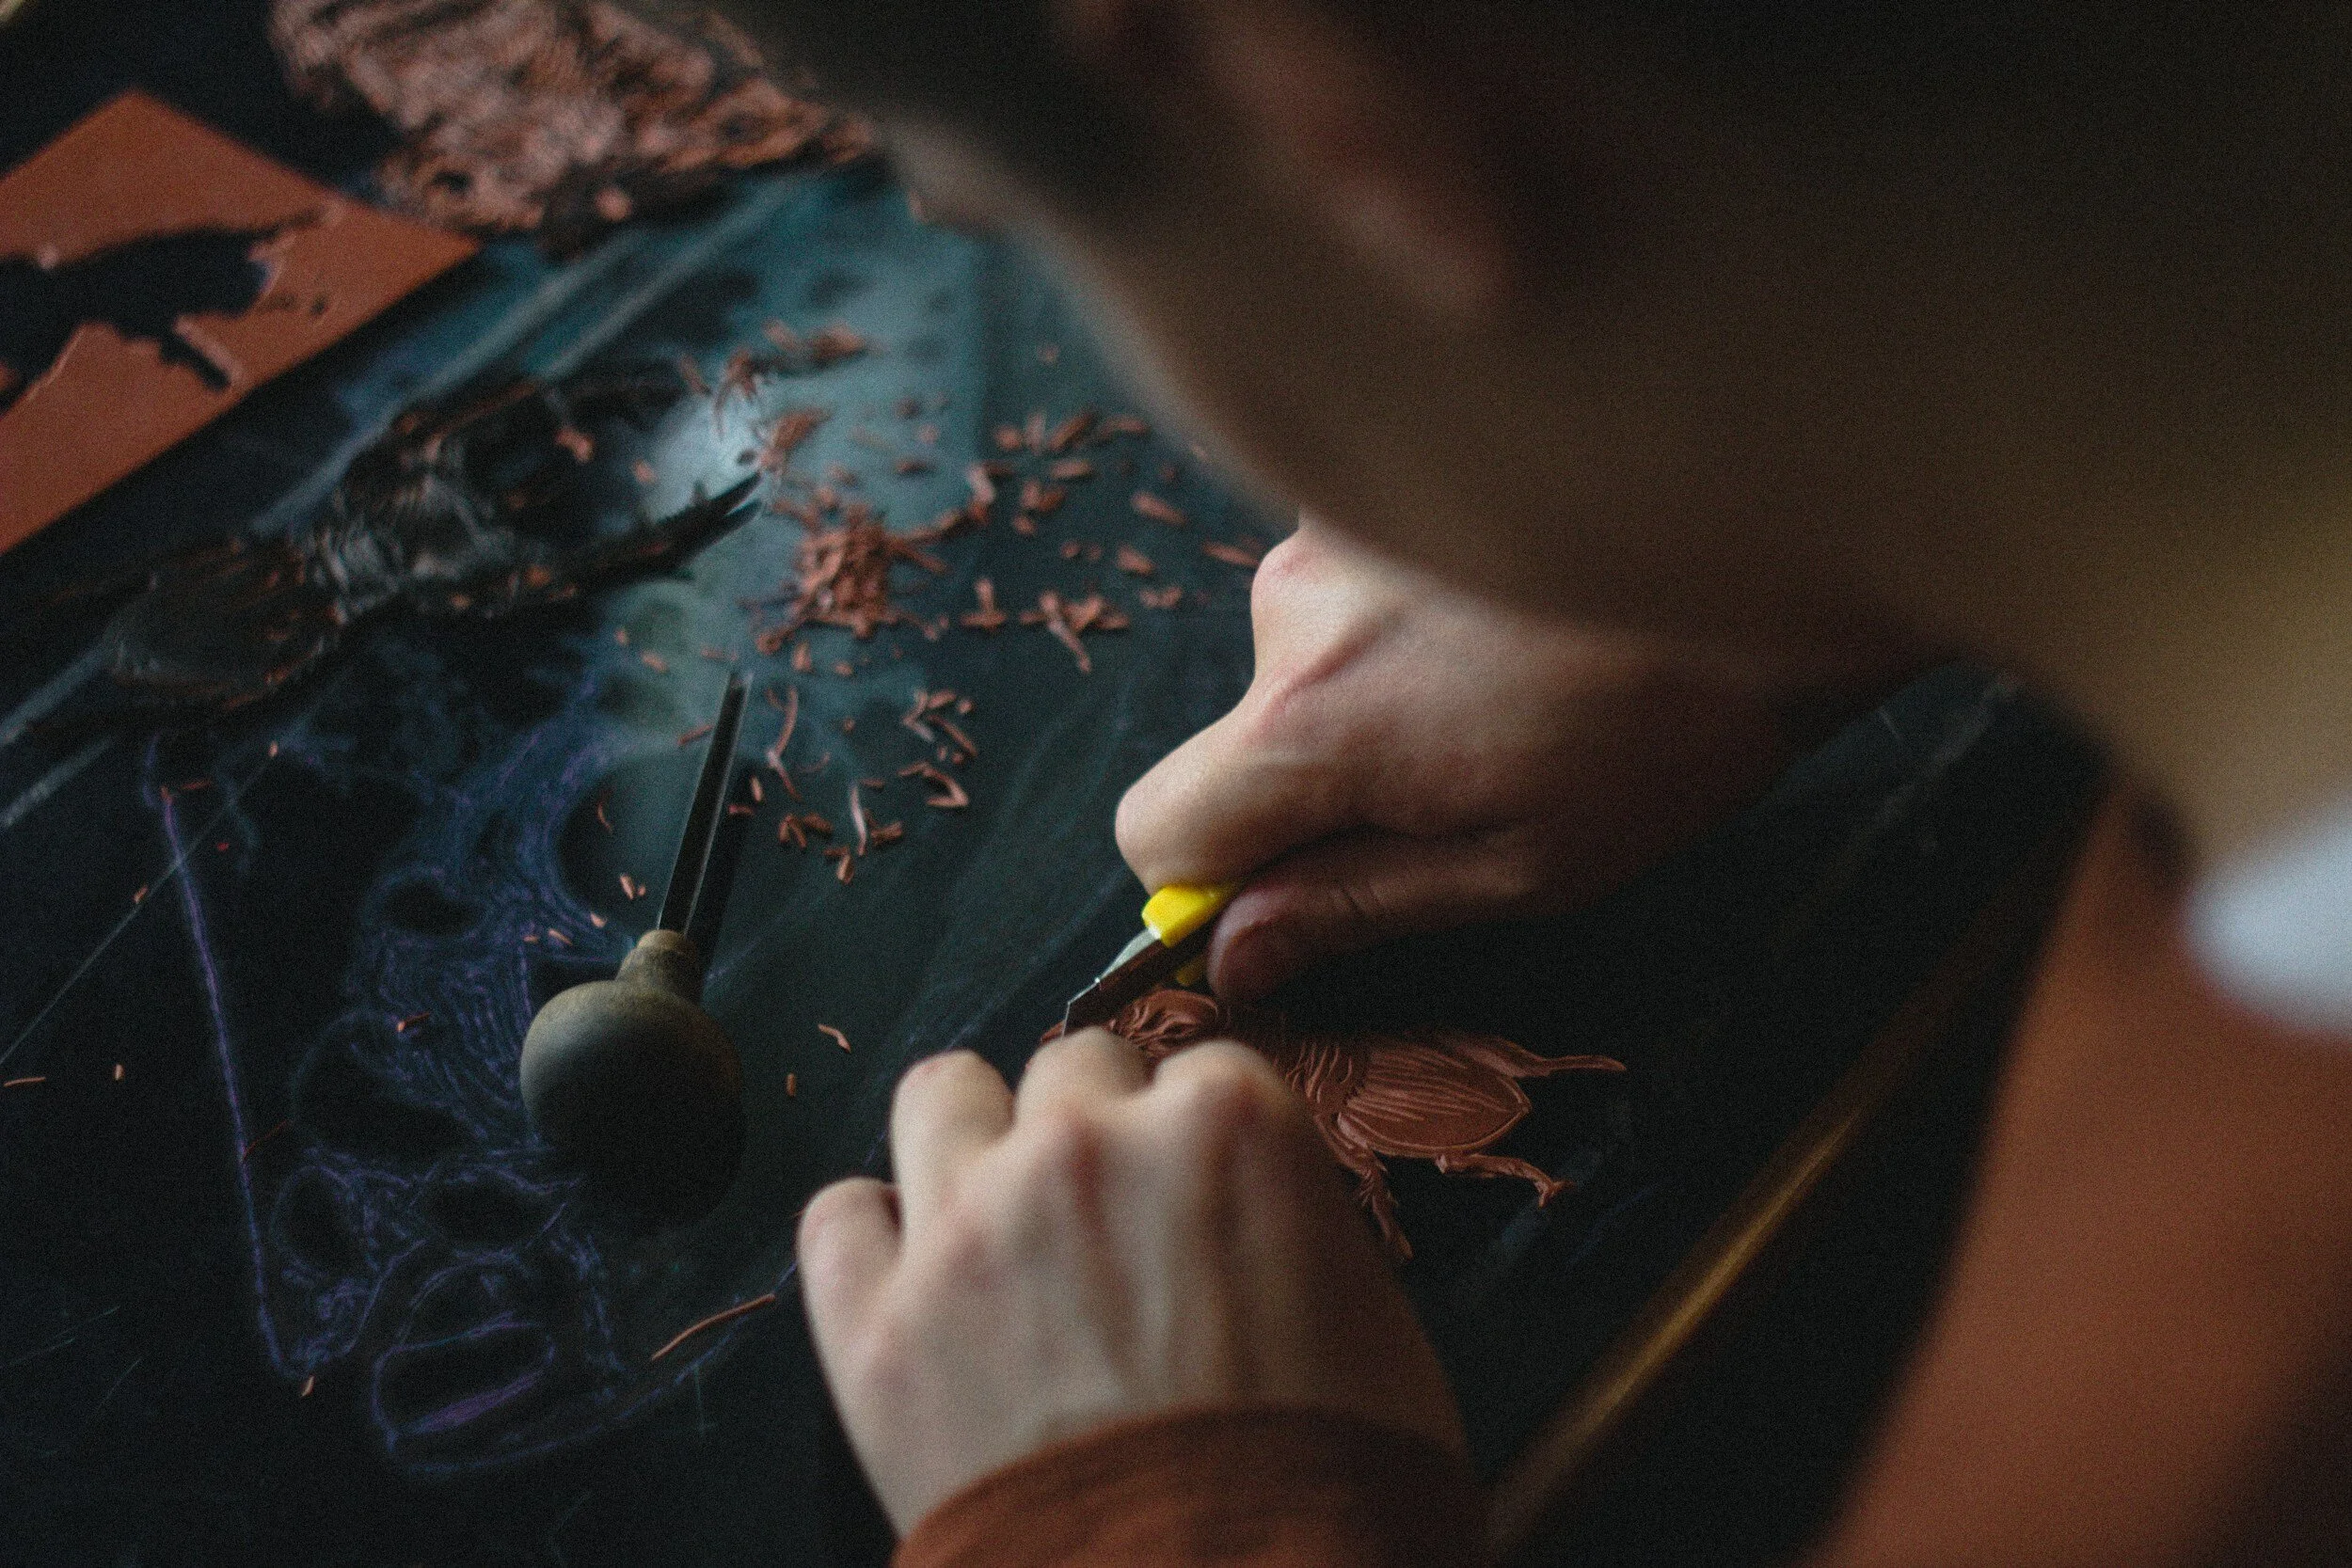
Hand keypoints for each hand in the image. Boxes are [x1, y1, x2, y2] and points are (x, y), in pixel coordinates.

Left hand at [797, 1033, 1464, 1532]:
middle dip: (1096, 1130)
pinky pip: (836, 1218)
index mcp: (1225, 1125)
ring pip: (941, 1095)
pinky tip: (912, 1282)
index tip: (1199, 1197)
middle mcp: (1084, 1146)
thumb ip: (1292, 1222)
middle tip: (1112, 1222)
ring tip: (1000, 1217)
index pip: (1202, 1069)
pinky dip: (871, 1241)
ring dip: (975, 1141)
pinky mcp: (875, 1327)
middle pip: (1072, 1067)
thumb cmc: (1331, 1487)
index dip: (1201, 1140)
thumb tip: (1249, 1217)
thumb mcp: (1374, 1323)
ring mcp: (967, 1228)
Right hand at [1117, 521, 1804, 999]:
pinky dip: (1405, 617)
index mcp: (1317, 723)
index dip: (1207, 880)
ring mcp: (1334, 528)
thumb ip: (1354, 907)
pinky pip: (1348, 585)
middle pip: (1237, 738)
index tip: (1292, 892)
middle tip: (1466, 781)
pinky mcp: (1382, 479)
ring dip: (1372, 691)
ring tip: (1510, 691)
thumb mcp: (1521, 867)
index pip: (1156, 826)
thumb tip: (1232, 954)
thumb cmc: (1671, 730)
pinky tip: (1510, 623)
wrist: (1776, 540)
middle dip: (1320, 778)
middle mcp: (1294, 610)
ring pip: (1298, 659)